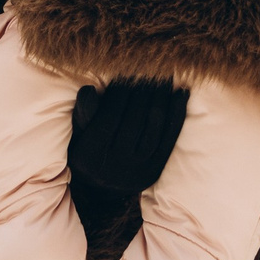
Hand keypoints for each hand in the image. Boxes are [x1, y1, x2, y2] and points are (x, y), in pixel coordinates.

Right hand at [67, 78, 189, 196]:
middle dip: (143, 90)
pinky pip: (169, 138)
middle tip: (150, 67)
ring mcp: (137, 170)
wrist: (101, 192)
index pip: (110, 116)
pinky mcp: (155, 171)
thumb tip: (90, 89)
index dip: (120, 92)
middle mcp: (114, 165)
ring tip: (165, 76)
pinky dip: (176, 114)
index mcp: (90, 155)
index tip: (126, 71)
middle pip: (134, 119)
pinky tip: (181, 94)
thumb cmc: (86, 152)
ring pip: (154, 127)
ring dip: (161, 97)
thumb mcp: (78, 135)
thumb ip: (84, 113)